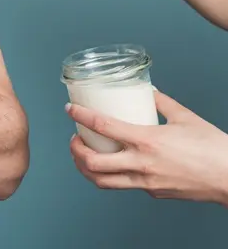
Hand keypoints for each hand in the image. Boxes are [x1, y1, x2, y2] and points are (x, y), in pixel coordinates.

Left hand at [67, 91, 227, 205]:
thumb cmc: (213, 148)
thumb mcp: (184, 117)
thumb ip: (161, 102)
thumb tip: (147, 91)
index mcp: (146, 140)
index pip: (101, 126)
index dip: (81, 116)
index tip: (70, 109)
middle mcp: (141, 164)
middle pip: (92, 163)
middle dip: (75, 151)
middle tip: (74, 140)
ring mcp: (146, 182)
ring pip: (103, 181)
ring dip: (86, 169)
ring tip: (84, 157)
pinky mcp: (154, 192)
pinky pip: (126, 185)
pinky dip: (114, 175)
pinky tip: (115, 165)